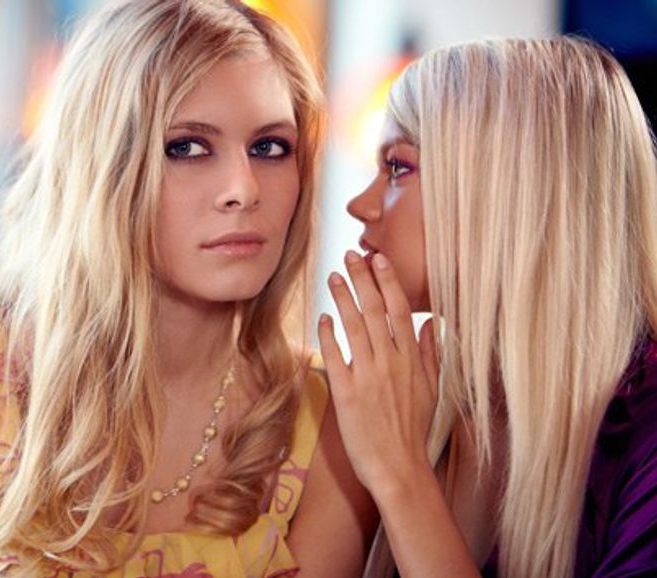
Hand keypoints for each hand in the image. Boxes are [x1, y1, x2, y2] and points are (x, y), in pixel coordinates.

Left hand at [317, 250, 439, 497]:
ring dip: (343, 298)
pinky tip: (322, 318)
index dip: (388, 281)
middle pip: (375, 311)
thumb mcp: (432, 389)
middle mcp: (391, 363)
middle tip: (351, 256)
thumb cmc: (414, 429)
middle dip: (362, 279)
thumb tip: (434, 323)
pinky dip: (328, 334)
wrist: (399, 467)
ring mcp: (368, 376)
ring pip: (354, 327)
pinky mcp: (347, 393)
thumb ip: (432, 354)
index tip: (378, 258)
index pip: (400, 310)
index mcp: (412, 360)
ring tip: (333, 277)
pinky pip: (335, 356)